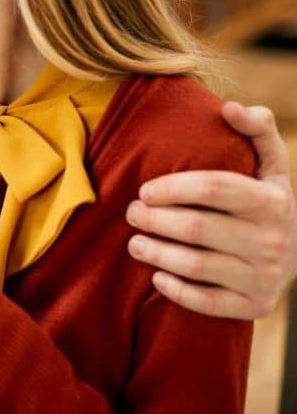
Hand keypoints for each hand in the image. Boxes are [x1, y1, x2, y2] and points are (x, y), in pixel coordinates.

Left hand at [127, 102, 295, 318]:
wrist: (296, 256)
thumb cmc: (264, 202)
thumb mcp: (270, 165)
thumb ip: (257, 129)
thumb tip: (231, 107)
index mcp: (272, 201)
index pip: (213, 187)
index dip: (172, 187)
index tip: (144, 189)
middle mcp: (273, 240)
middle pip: (197, 228)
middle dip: (155, 219)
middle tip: (132, 214)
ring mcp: (264, 276)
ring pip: (197, 265)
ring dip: (157, 253)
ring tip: (134, 242)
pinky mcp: (255, 306)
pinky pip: (208, 303)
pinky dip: (178, 290)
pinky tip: (157, 277)